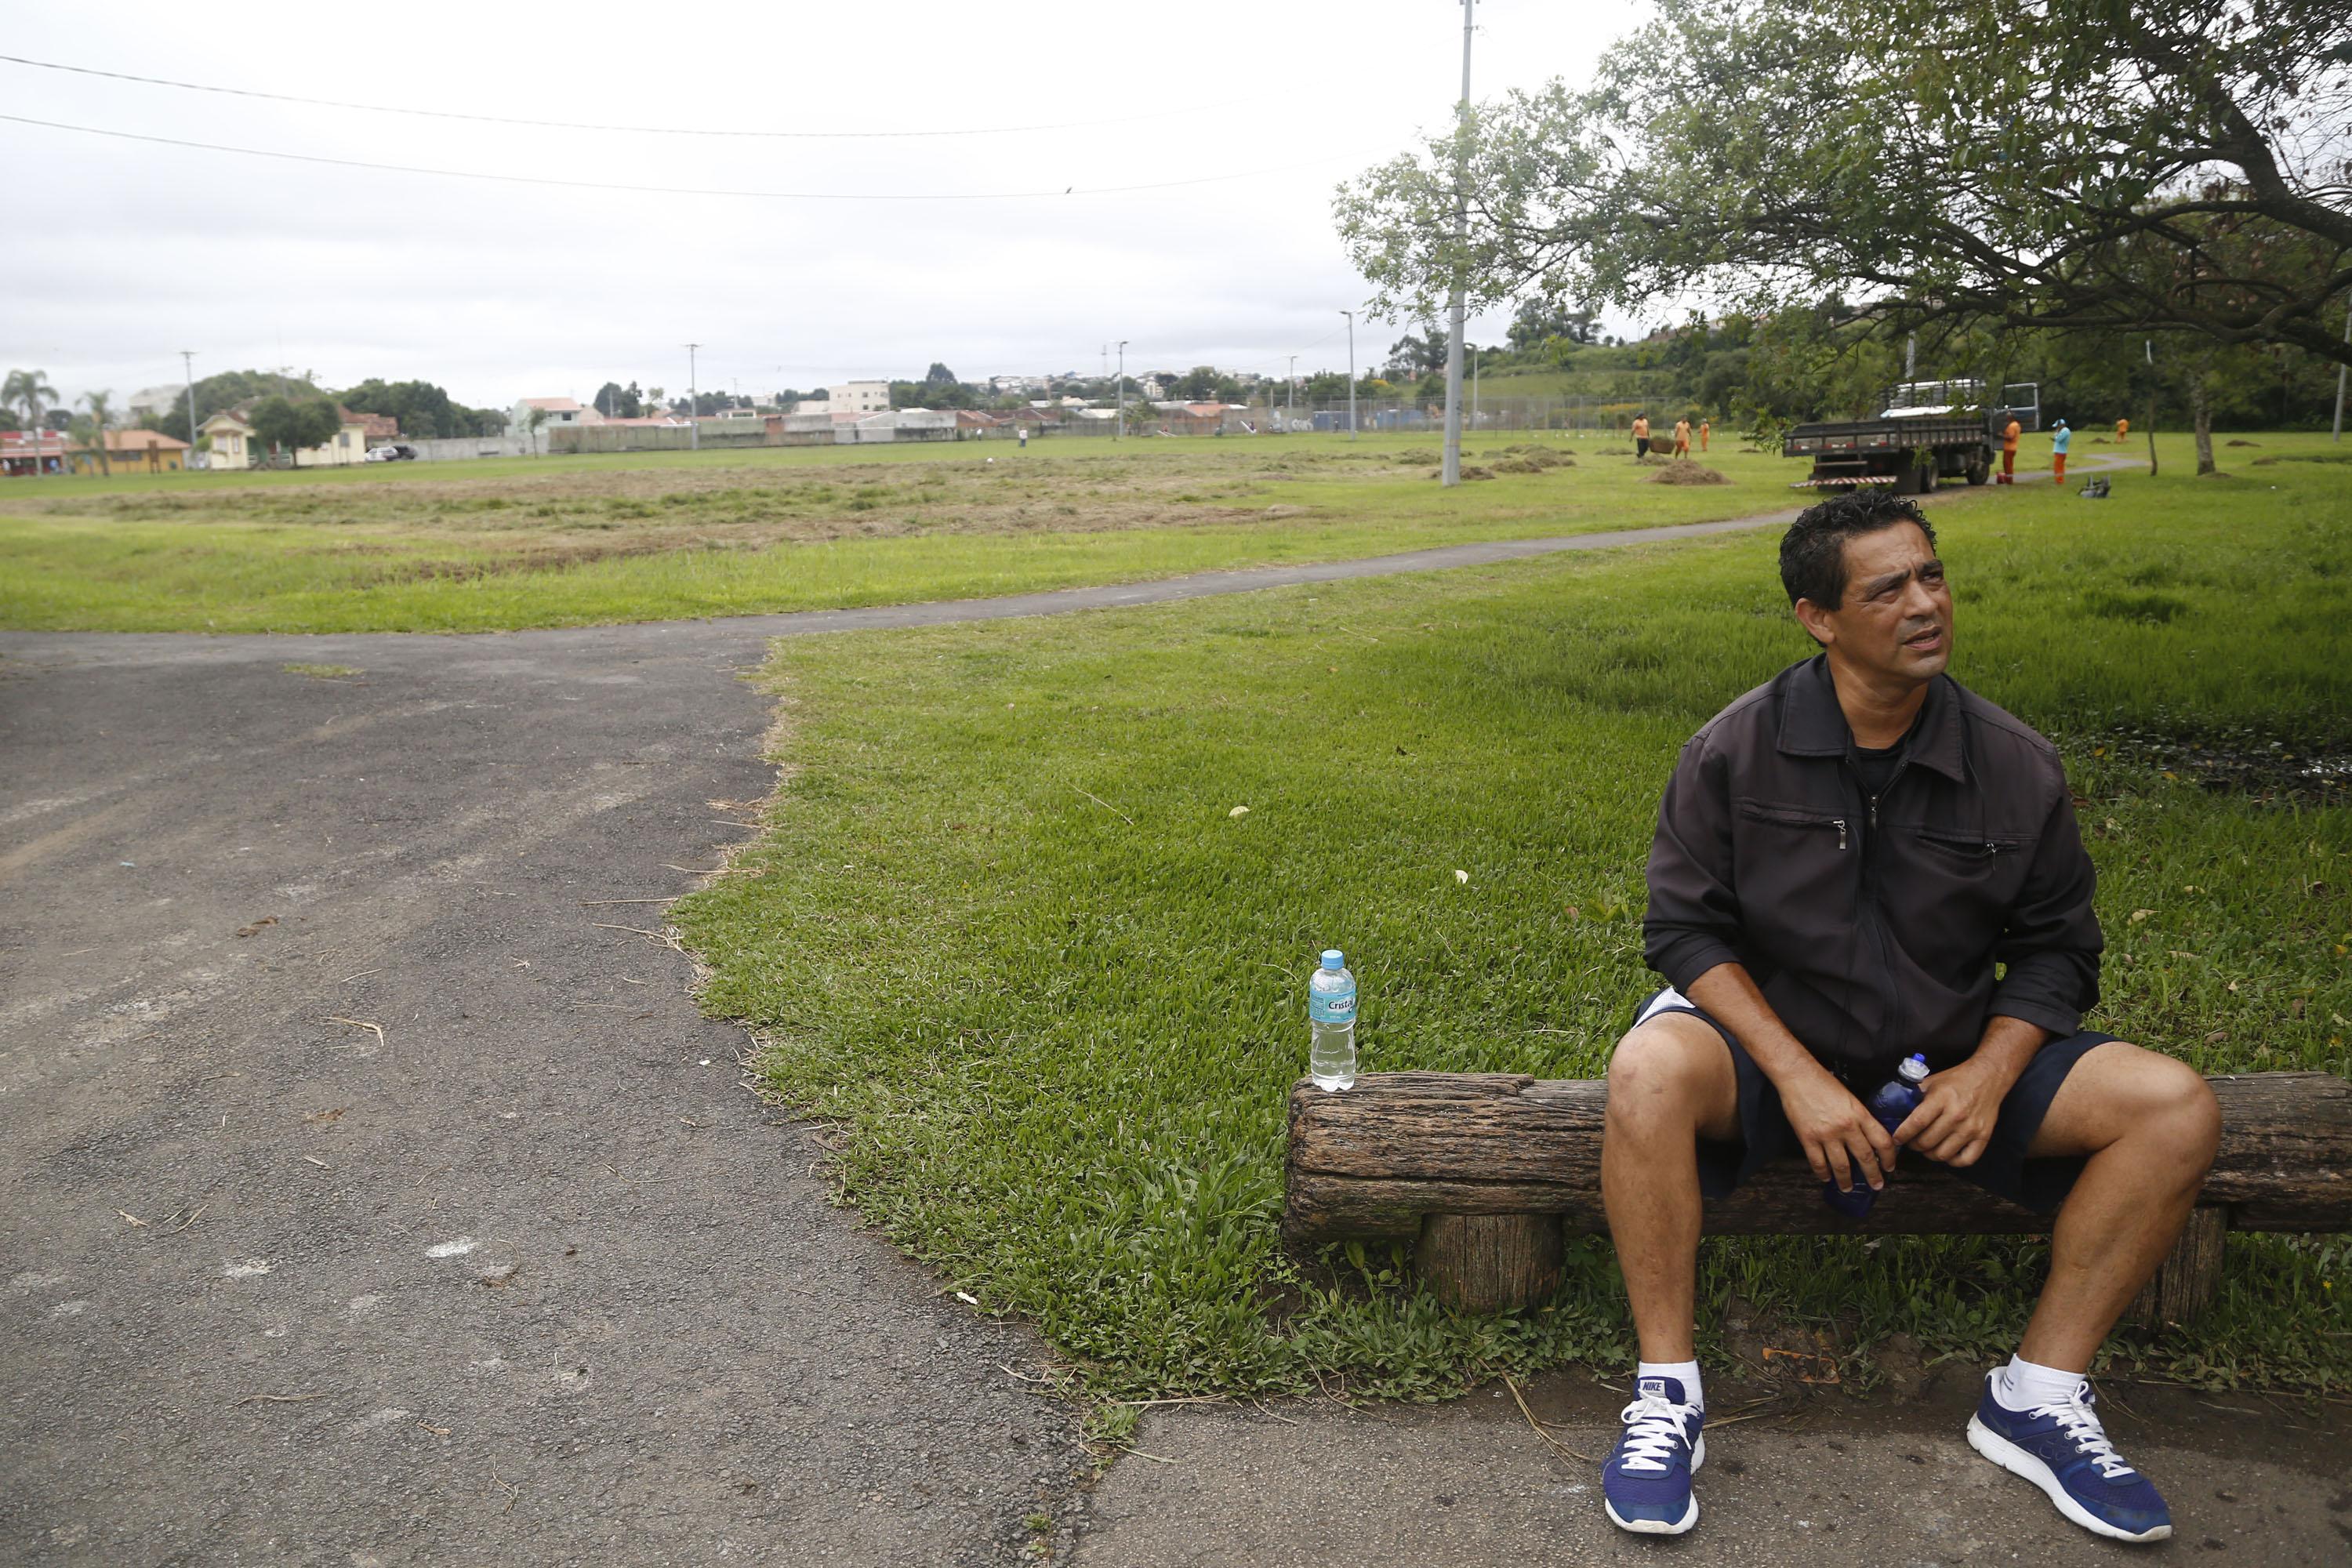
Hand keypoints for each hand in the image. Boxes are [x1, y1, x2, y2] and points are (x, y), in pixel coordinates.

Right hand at [1776, 1062, 1897, 1192]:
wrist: (1798, 1076)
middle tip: (1876, 1185)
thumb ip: (1859, 1118)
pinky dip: (1823, 1173)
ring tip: (1848, 1188)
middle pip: (1865, 1157)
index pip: (1882, 1141)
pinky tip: (1826, 1178)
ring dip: (1846, 1180)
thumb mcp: (1850, 1099)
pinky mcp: (1808, 1138)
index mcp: (1859, 1114)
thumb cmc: (1824, 1083)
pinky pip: (1818, 1162)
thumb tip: (1867, 1137)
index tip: (1889, 1167)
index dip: (1889, 1158)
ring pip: (1841, 1165)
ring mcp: (1826, 1134)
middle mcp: (1846, 1127)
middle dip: (1873, 1175)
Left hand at [1894, 1054, 2019, 1167]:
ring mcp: (1971, 1128)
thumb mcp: (1932, 1081)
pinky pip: (1965, 1160)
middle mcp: (1956, 1115)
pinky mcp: (1984, 1136)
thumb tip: (1894, 1110)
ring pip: (1943, 1154)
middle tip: (1911, 1142)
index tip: (1896, 1139)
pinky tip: (1946, 1153)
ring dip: (1929, 1154)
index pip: (1917, 1123)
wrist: (1988, 1077)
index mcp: (1941, 1098)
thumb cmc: (1956, 1079)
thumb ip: (1914, 1095)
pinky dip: (1952, 1161)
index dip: (1902, 1134)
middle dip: (1913, 1145)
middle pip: (1927, 1141)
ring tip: (1926, 1147)